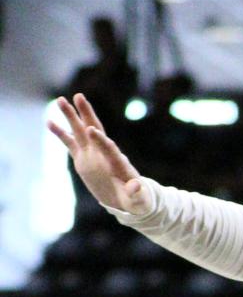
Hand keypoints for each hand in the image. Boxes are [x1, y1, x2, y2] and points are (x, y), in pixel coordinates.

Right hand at [47, 94, 150, 215]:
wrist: (128, 199)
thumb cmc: (136, 200)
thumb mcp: (139, 200)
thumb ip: (137, 193)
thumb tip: (136, 186)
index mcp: (118, 163)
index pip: (109, 148)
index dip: (101, 140)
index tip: (91, 129)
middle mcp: (105, 153)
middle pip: (96, 130)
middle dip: (87, 114)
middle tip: (79, 96)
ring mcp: (93, 154)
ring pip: (80, 132)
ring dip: (71, 117)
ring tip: (60, 100)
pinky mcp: (84, 158)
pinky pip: (71, 143)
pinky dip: (61, 133)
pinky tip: (49, 122)